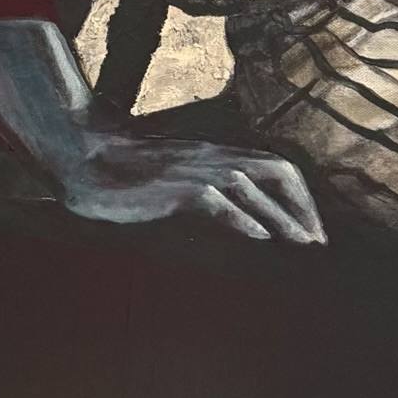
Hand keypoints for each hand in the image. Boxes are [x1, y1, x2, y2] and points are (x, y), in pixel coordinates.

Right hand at [43, 128, 325, 244]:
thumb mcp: (174, 175)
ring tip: (301, 244)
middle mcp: (210, 156)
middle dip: (302, 207)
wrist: (81, 154)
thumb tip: (231, 215)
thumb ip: (203, 187)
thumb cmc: (123, 170)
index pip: (275, 165)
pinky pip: (214, 199)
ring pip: (251, 184)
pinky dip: (240, 217)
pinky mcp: (171, 186)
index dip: (300, 197)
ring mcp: (191, 169)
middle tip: (316, 243)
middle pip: (275, 169)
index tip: (311, 231)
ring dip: (281, 216)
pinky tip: (257, 237)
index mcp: (214, 153)